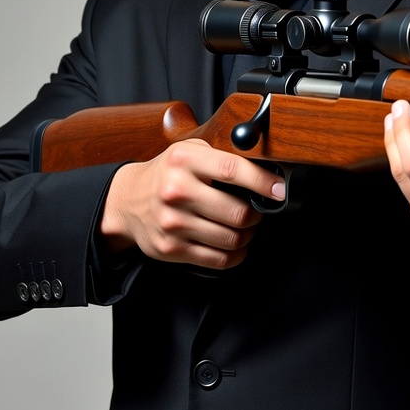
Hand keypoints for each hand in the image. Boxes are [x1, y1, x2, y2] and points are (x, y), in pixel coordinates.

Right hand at [99, 139, 284, 269]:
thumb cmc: (168, 172)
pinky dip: (235, 254)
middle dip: (257, 213)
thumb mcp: (191, 150)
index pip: (233, 171)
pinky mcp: (172, 249)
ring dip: (247, 234)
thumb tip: (267, 166)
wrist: (128, 200)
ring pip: (232, 239)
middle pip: (238, 212)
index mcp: (185, 160)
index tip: (280, 190)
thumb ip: (224, 154)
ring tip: (244, 225)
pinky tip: (234, 243)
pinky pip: (218, 260)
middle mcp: (177, 191)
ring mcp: (173, 223)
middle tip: (257, 208)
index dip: (263, 182)